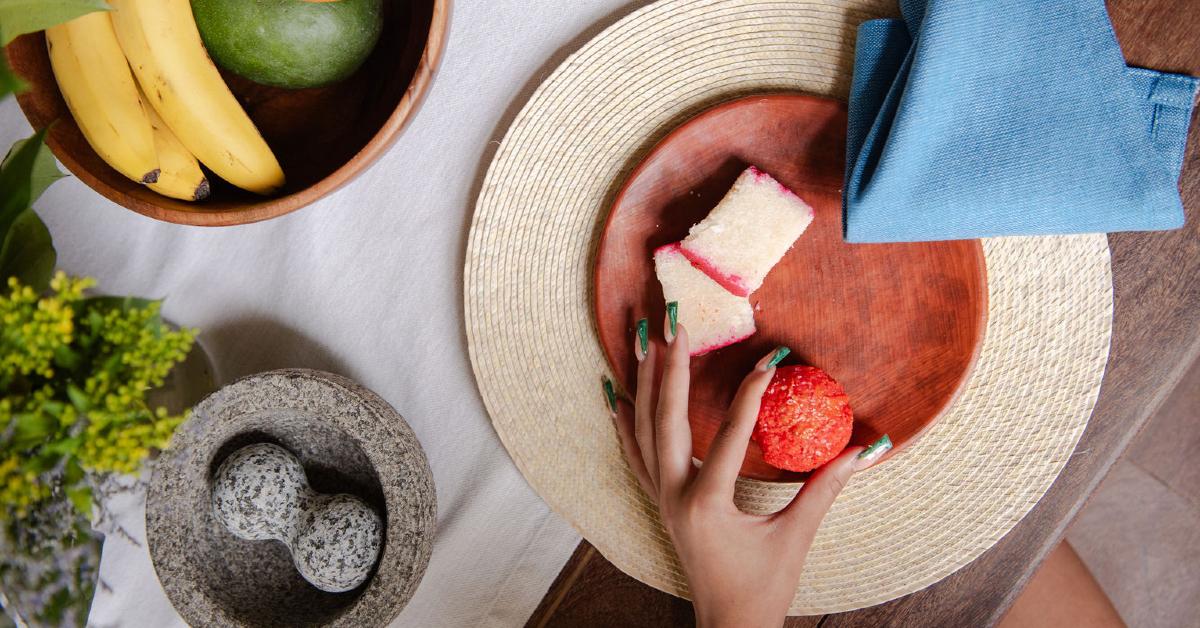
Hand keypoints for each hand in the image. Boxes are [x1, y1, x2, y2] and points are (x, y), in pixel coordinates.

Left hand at [607, 314, 883, 627]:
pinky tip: (616, 392)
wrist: (727, 626)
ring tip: (641, 337)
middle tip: (675, 322)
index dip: (753, 393)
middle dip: (671, 367)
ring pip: (643, 429)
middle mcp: (675, 495)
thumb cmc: (762, 588)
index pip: (732, 434)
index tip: (770, 358)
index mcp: (708, 502)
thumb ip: (826, 489)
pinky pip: (632, 453)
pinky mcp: (657, 503)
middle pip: (667, 418)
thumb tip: (866, 449)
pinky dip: (623, 421)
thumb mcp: (796, 537)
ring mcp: (660, 498)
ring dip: (644, 382)